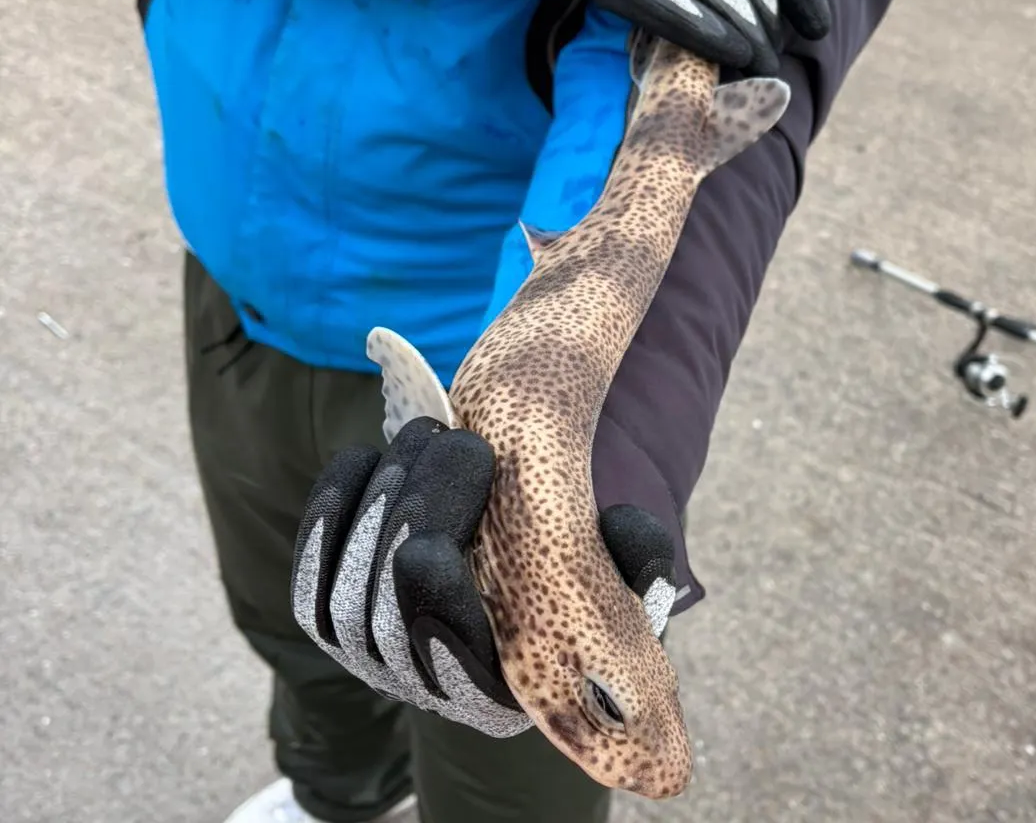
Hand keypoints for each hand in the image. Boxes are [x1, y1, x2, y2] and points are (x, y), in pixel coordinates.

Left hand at [291, 416, 677, 736]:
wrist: (513, 540)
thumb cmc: (575, 556)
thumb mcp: (626, 560)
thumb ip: (639, 558)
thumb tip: (627, 541)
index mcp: (510, 686)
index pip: (458, 677)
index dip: (436, 619)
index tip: (430, 547)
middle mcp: (434, 685)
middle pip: (388, 624)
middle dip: (417, 522)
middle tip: (461, 444)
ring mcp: (378, 657)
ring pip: (347, 600)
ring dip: (384, 504)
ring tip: (431, 433)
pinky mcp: (339, 618)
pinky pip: (312, 583)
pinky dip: (330, 515)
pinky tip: (366, 459)